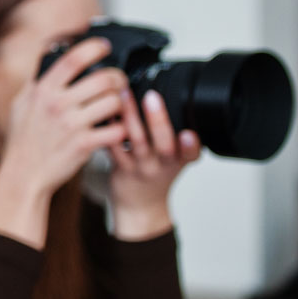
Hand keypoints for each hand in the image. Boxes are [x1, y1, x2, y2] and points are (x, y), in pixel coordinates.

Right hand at [0, 38, 128, 247]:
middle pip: (103, 79)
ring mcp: (71, 125)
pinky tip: (116, 129)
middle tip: (119, 81)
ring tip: (118, 106)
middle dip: (118, 78)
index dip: (93, 48)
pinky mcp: (84, 145)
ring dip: (121, 103)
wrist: (23, 174)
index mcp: (41, 91)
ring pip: (114, 102)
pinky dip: (121, 129)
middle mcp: (56, 105)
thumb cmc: (22, 140)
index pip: (72, 59)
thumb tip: (50, 59)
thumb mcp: (21, 105)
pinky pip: (116, 130)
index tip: (103, 47)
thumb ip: (37, 83)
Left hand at [108, 89, 200, 239]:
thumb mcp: (176, 157)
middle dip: (158, 119)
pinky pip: (114, 147)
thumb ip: (176, 136)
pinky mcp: (120, 167)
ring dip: (130, 116)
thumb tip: (169, 96)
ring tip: (124, 94)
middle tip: (152, 96)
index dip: (191, 145)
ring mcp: (140, 167)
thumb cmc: (156, 174)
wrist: (139, 204)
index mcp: (180, 160)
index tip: (190, 133)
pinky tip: (105, 112)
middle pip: (163, 144)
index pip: (191, 153)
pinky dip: (109, 128)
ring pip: (136, 141)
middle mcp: (162, 165)